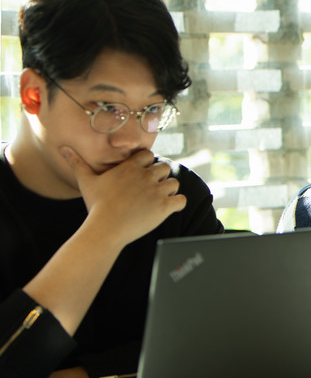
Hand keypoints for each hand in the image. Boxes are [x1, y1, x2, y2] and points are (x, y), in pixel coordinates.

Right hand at [63, 147, 186, 246]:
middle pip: (164, 168)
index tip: (141, 174)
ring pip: (175, 183)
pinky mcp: (164, 206)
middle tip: (149, 189)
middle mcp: (146, 176)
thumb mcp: (86, 182)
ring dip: (169, 190)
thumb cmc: (95, 205)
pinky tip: (167, 208)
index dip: (147, 163)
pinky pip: (181, 200)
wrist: (105, 228)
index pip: (149, 155)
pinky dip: (178, 203)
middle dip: (159, 177)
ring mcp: (156, 191)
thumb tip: (63, 149)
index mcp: (130, 167)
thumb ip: (77, 163)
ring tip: (158, 199)